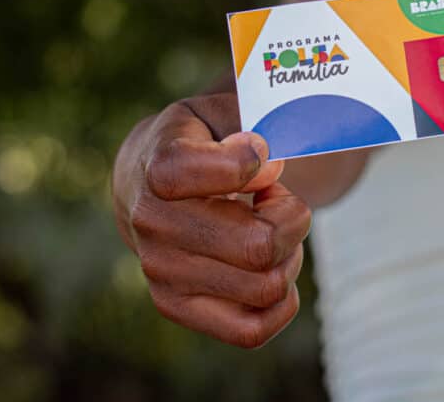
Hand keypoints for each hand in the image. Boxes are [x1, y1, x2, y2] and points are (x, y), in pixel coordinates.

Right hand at [112, 94, 310, 347]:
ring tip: (271, 229)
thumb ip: (251, 127)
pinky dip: (282, 303)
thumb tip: (268, 169)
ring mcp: (161, 271)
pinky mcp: (177, 306)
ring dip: (289, 256)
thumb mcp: (225, 113)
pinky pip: (252, 329)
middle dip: (292, 218)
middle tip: (279, 198)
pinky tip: (276, 267)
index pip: (192, 174)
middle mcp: (151, 222)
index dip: (246, 164)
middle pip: (258, 246)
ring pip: (265, 287)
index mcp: (158, 165)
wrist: (153, 183)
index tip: (258, 154)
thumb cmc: (205, 142)